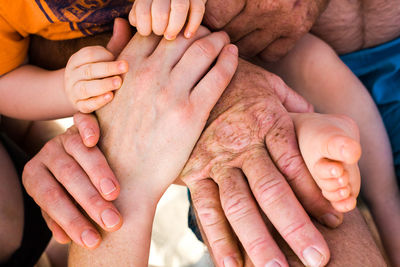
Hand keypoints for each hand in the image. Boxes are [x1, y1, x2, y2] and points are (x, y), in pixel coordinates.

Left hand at [22, 113, 121, 248]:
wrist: (74, 160)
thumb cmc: (70, 190)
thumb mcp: (61, 204)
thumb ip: (61, 217)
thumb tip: (65, 238)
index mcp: (35, 176)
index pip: (51, 198)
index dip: (71, 220)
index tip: (92, 240)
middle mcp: (47, 154)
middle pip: (67, 176)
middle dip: (90, 202)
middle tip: (112, 222)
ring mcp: (63, 136)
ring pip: (78, 151)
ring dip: (98, 173)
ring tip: (114, 195)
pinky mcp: (79, 123)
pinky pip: (82, 121)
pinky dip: (88, 129)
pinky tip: (94, 140)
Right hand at [64, 46, 128, 112]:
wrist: (80, 94)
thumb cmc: (100, 72)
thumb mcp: (106, 57)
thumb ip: (116, 41)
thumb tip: (122, 22)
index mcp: (78, 59)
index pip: (89, 54)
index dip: (105, 55)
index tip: (121, 59)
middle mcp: (73, 75)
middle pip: (89, 70)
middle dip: (108, 68)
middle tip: (125, 67)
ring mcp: (74, 91)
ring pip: (85, 88)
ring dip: (102, 85)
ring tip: (118, 83)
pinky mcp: (79, 106)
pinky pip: (86, 105)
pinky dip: (97, 102)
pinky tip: (110, 98)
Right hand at [97, 27, 237, 201]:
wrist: (124, 178)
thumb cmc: (114, 137)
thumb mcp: (105, 91)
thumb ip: (118, 57)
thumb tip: (123, 23)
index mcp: (127, 66)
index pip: (159, 29)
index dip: (177, 27)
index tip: (189, 32)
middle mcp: (149, 73)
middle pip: (183, 35)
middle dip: (201, 30)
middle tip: (212, 35)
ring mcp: (171, 93)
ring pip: (203, 49)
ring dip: (218, 40)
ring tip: (226, 42)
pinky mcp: (191, 113)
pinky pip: (218, 76)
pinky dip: (229, 60)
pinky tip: (233, 55)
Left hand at [129, 0, 206, 39]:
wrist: (174, 1)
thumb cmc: (156, 10)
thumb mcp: (143, 9)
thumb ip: (137, 16)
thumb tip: (136, 23)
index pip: (143, 11)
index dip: (144, 27)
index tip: (147, 33)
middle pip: (161, 12)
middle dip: (160, 29)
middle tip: (160, 34)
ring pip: (180, 8)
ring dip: (174, 27)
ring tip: (170, 37)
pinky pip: (197, 9)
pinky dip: (192, 25)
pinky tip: (187, 35)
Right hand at [180, 60, 342, 266]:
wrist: (189, 70)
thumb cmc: (236, 81)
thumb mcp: (269, 84)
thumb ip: (294, 104)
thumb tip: (317, 120)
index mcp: (267, 119)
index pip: (295, 164)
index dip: (316, 194)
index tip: (335, 219)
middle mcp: (241, 142)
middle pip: (271, 189)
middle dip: (294, 225)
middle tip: (316, 257)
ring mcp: (214, 158)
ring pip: (237, 204)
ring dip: (256, 240)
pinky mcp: (192, 169)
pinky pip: (205, 206)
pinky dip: (216, 236)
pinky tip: (229, 264)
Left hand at [203, 0, 329, 60]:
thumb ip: (224, 0)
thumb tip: (201, 10)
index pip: (215, 17)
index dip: (210, 20)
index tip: (210, 19)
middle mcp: (265, 5)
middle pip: (229, 35)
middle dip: (222, 34)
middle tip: (223, 29)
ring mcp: (282, 19)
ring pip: (246, 49)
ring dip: (240, 45)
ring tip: (240, 32)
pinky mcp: (296, 30)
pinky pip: (269, 55)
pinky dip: (262, 50)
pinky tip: (261, 38)